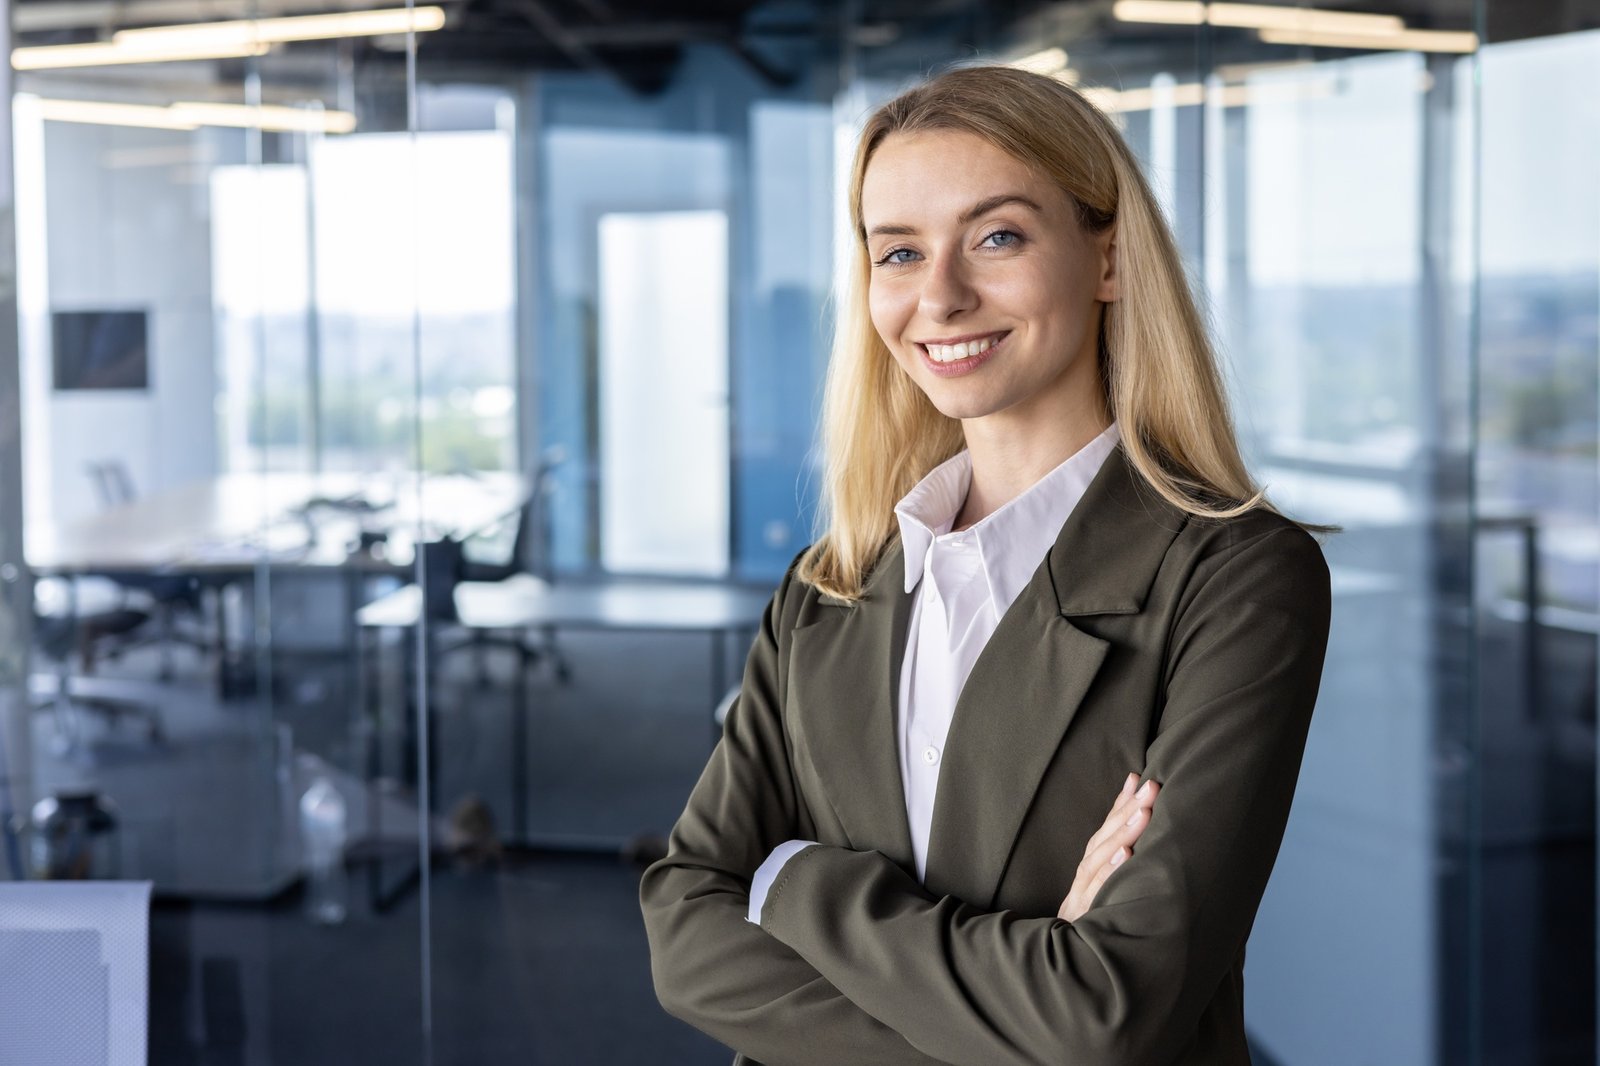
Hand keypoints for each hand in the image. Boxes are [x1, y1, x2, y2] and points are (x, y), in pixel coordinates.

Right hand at [1057, 773, 1160, 922]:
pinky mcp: (1083, 922)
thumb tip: (1138, 842)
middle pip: (1101, 841)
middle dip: (1126, 811)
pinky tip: (1127, 857)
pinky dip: (1111, 874)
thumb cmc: (1091, 936)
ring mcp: (1081, 902)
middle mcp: (1082, 884)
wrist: (1065, 976)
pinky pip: (1098, 895)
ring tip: (1144, 812)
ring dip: (1122, 834)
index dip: (1118, 805)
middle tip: (1150, 786)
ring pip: (1098, 862)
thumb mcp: (1101, 903)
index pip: (1103, 833)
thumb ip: (1113, 872)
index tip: (1137, 777)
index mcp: (1087, 877)